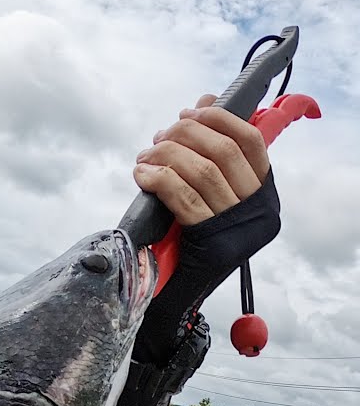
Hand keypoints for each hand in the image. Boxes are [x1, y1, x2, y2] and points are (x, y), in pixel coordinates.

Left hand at [128, 94, 280, 365]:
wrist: (173, 301)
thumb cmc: (183, 246)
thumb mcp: (203, 200)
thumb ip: (208, 159)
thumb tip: (203, 104)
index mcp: (265, 199)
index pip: (252, 143)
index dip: (220, 120)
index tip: (191, 111)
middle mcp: (259, 213)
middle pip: (225, 152)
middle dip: (186, 134)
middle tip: (159, 136)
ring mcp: (238, 231)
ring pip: (203, 171)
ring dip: (167, 154)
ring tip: (144, 156)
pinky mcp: (211, 246)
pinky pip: (182, 197)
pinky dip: (158, 178)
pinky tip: (140, 174)